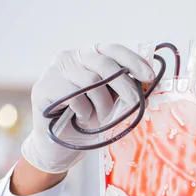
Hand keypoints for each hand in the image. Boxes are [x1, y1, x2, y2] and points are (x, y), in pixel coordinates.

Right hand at [21, 43, 154, 173]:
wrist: (59, 144)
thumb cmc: (88, 121)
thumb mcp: (111, 102)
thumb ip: (123, 90)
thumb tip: (149, 85)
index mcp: (90, 57)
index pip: (113, 50)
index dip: (133, 61)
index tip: (149, 76)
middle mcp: (72, 57)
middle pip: (105, 65)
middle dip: (125, 86)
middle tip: (136, 104)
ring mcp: (55, 70)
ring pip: (92, 81)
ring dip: (103, 105)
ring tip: (102, 119)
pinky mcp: (45, 86)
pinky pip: (75, 96)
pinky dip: (84, 112)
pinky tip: (80, 119)